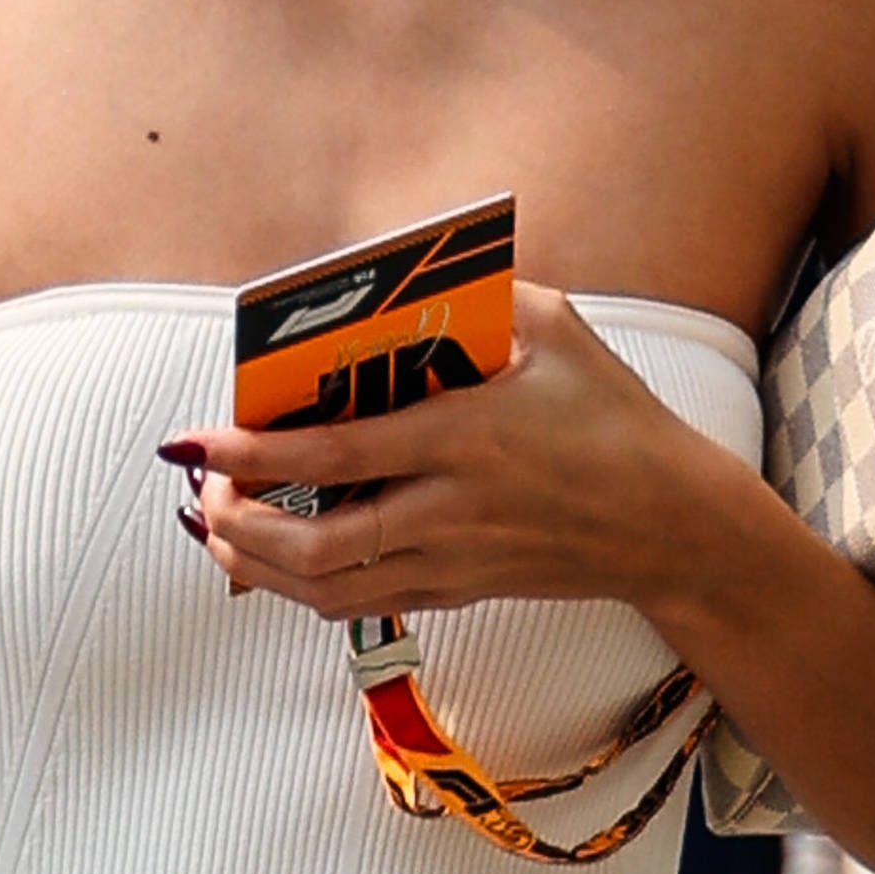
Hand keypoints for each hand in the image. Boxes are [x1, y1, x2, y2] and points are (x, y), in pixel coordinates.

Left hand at [170, 284, 764, 622]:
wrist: (674, 523)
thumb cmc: (616, 419)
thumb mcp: (558, 332)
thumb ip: (484, 296)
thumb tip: (414, 271)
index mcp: (465, 438)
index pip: (332, 456)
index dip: (253, 452)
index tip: (200, 438)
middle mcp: (450, 509)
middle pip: (314, 541)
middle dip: (236, 520)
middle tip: (203, 486)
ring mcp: (453, 559)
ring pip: (326, 587)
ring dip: (255, 563)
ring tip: (218, 525)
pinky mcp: (459, 589)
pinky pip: (360, 602)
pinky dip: (301, 586)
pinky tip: (272, 556)